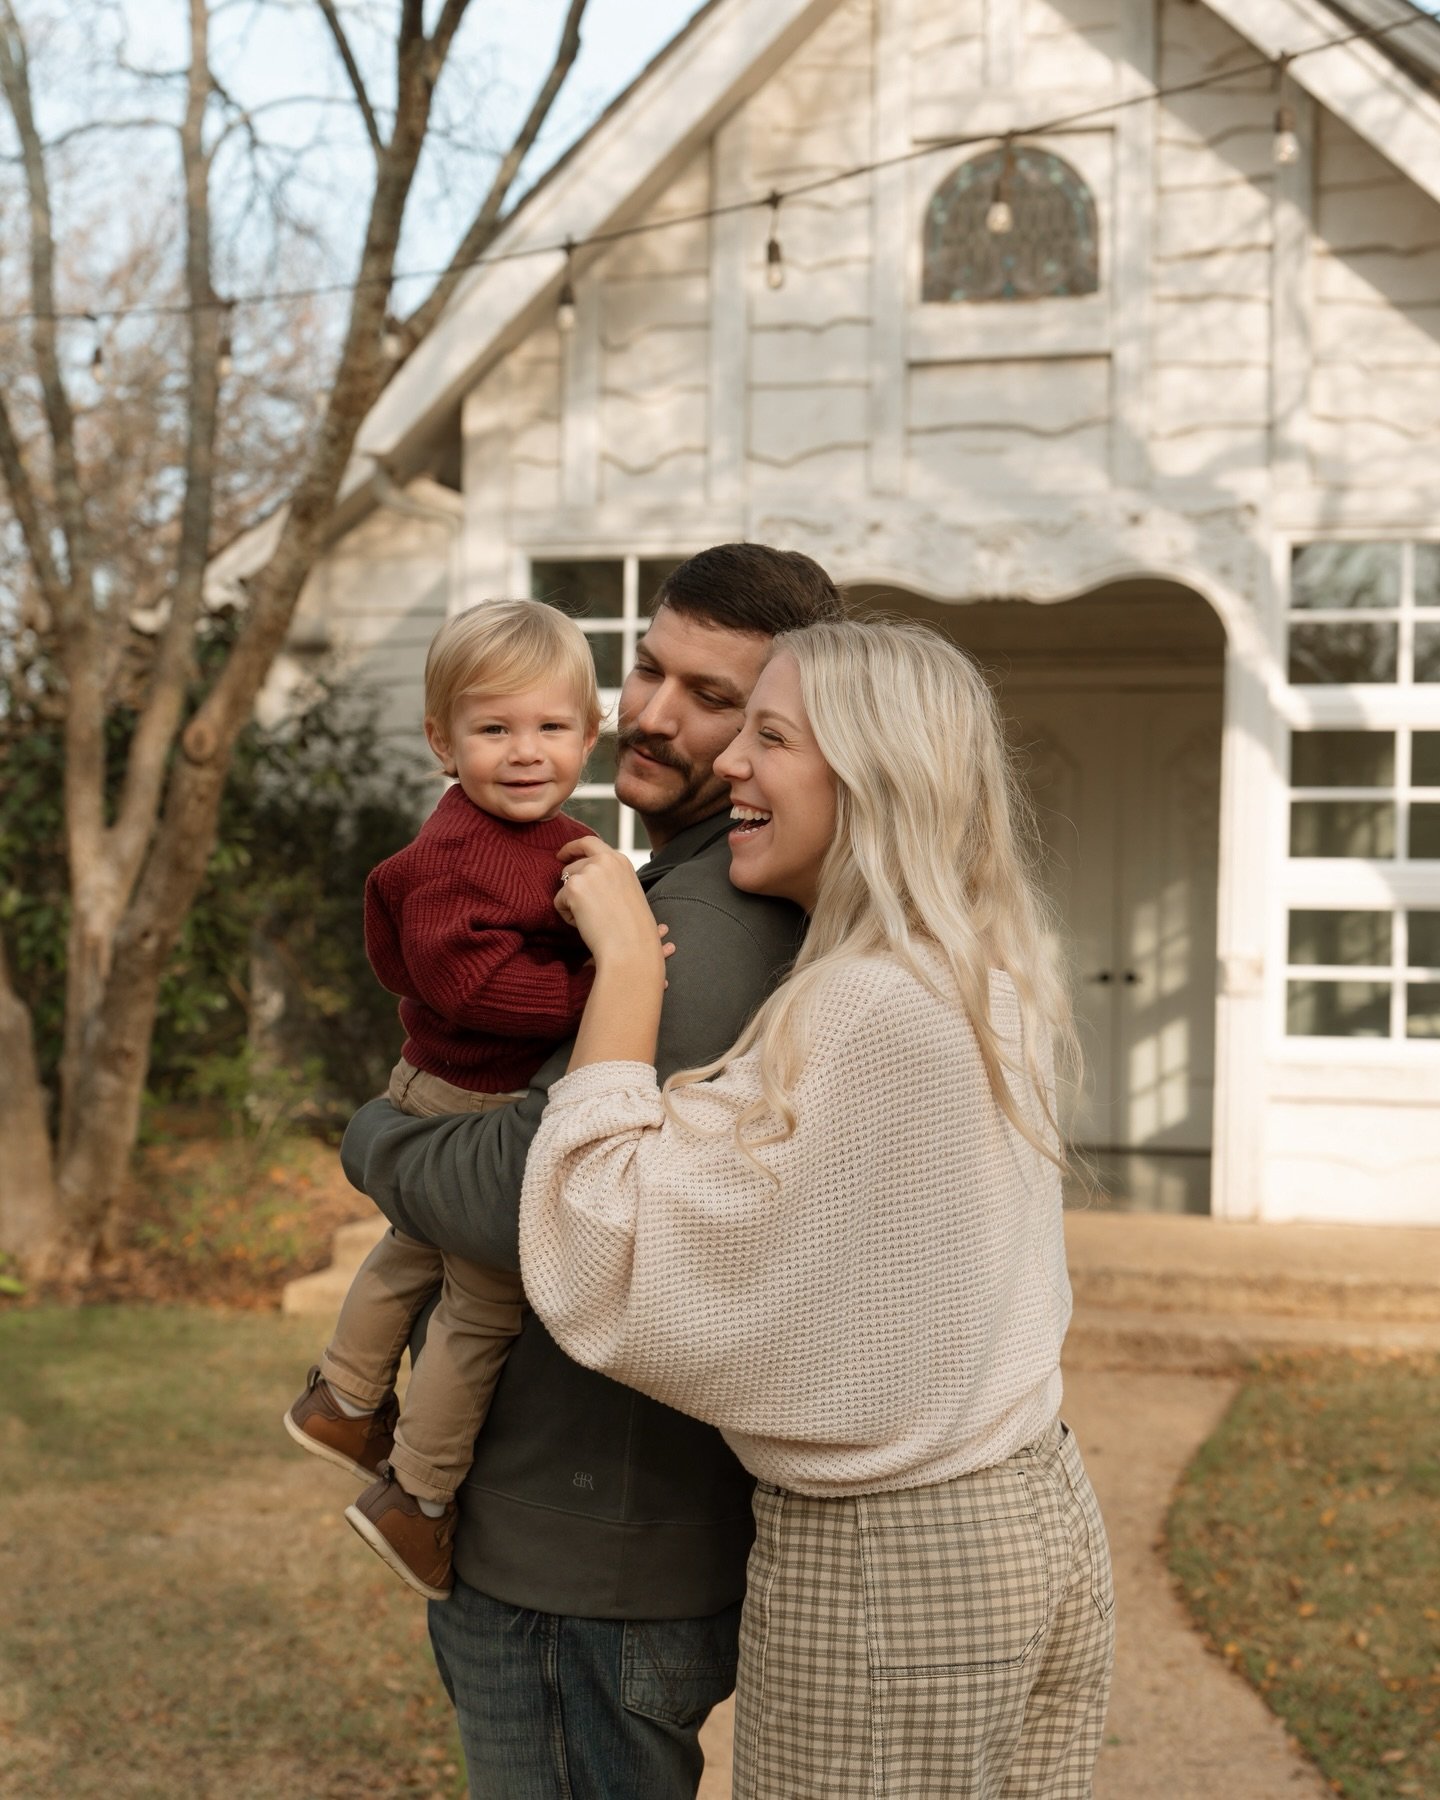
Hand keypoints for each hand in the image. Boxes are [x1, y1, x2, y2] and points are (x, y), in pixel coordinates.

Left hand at [554, 837, 673, 980]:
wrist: (630, 946)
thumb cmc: (632, 927)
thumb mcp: (627, 890)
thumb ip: (609, 876)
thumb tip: (584, 876)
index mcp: (620, 859)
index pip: (590, 842)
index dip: (572, 847)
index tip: (562, 854)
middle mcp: (604, 859)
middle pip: (573, 865)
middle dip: (571, 885)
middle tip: (583, 908)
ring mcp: (588, 871)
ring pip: (565, 884)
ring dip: (572, 901)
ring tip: (594, 918)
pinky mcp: (574, 887)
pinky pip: (559, 901)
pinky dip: (567, 915)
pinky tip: (587, 923)